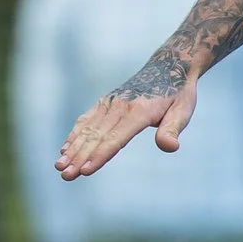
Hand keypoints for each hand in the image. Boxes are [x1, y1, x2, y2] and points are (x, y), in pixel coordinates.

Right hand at [54, 53, 198, 181]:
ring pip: (88, 129)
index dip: (100, 155)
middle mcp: (120, 106)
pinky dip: (74, 134)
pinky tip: (64, 149)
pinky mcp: (105, 102)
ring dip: (73, 149)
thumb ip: (173, 129)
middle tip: (66, 176)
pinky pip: (86, 119)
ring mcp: (110, 103)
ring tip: (59, 166)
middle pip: (97, 137)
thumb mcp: (183, 110)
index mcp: (139, 111)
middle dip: (80, 157)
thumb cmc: (178, 94)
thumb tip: (170, 147)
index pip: (116, 138)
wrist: (168, 66)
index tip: (85, 170)